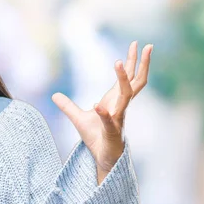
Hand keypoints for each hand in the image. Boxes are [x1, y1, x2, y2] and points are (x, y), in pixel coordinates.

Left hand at [52, 41, 151, 182]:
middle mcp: (121, 106)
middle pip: (136, 82)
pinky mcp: (112, 132)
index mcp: (116, 100)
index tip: (136, 44)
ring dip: (122, 79)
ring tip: (117, 62)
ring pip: (126, 96)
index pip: (129, 78)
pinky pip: (109, 120)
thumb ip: (68, 106)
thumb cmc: (97, 138)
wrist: (102, 159)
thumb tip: (54, 95)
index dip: (133, 61)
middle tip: (148, 46)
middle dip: (142, 64)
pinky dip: (103, 113)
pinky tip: (97, 105)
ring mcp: (118, 118)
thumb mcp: (78, 118)